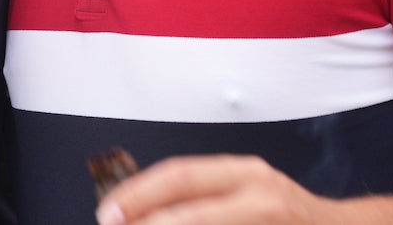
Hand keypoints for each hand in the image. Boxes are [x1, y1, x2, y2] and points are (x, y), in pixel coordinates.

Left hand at [97, 155, 338, 224]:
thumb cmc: (285, 217)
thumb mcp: (246, 193)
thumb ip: (202, 199)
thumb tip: (137, 212)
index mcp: (244, 174)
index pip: (180, 175)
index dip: (139, 194)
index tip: (106, 212)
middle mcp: (260, 194)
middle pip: (191, 212)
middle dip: (147, 224)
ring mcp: (272, 220)